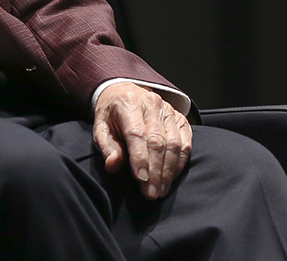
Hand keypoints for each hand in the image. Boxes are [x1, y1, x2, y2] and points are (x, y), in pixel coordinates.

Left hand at [92, 82, 191, 198]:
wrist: (125, 93)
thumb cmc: (111, 115)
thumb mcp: (100, 127)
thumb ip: (106, 146)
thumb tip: (113, 165)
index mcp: (128, 104)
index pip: (137, 134)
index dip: (140, 158)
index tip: (141, 179)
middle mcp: (152, 104)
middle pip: (158, 142)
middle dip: (155, 171)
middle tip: (151, 193)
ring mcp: (169, 111)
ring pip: (174, 144)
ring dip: (169, 171)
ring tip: (161, 190)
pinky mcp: (181, 118)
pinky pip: (186, 143)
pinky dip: (180, 163)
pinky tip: (172, 177)